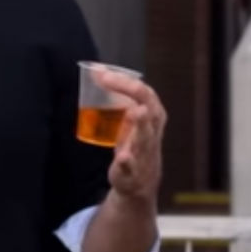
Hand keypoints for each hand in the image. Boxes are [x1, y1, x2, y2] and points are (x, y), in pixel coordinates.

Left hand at [91, 68, 165, 201]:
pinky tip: (123, 157)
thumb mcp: (130, 118)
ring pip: (146, 136)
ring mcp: (144, 151)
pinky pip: (132, 165)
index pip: (145, 92)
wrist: (140, 181)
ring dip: (141, 124)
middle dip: (133, 92)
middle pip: (150, 108)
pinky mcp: (133, 170)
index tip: (104, 74)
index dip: (125, 80)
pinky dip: (128, 161)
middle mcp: (152, 131)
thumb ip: (117, 96)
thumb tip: (97, 70)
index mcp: (153, 116)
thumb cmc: (135, 142)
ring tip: (135, 113)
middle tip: (109, 81)